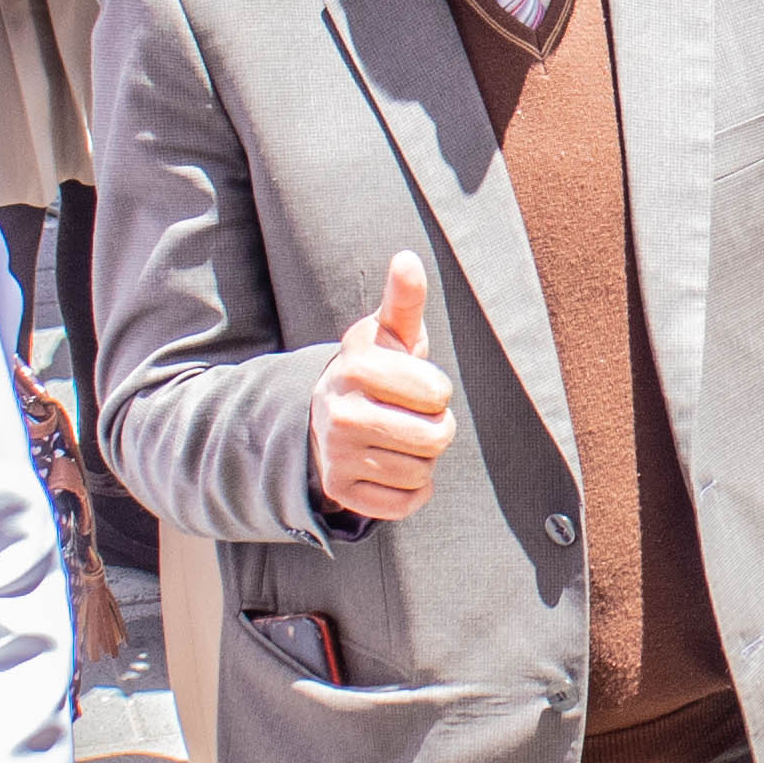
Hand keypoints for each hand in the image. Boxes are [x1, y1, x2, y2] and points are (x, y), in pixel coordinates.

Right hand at [310, 254, 461, 524]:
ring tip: (395, 439)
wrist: (326, 415)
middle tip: (410, 417)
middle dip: (435, 429)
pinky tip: (389, 466)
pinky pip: (405, 504)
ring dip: (421, 460)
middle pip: (435, 437)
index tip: (417, 386)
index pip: (437, 394)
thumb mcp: (389, 334)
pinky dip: (409, 491)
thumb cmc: (376, 369)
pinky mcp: (340, 492)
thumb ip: (403, 300)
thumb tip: (408, 258)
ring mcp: (337, 455)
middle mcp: (339, 412)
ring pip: (422, 472)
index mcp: (355, 367)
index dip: (436, 392)